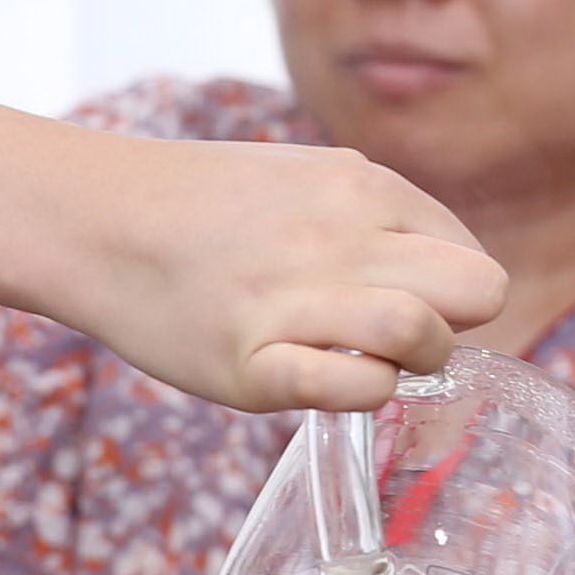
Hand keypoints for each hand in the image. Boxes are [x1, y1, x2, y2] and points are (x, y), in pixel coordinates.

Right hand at [53, 135, 506, 412]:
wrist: (96, 219)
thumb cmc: (207, 209)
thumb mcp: (308, 179)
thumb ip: (378, 219)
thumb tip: (446, 276)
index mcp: (363, 186)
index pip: (475, 258)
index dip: (454, 297)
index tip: (410, 308)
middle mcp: (340, 235)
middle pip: (478, 292)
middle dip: (455, 329)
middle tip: (401, 344)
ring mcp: (295, 297)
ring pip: (421, 333)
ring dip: (411, 363)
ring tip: (364, 362)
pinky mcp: (251, 363)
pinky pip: (349, 390)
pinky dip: (358, 396)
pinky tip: (320, 380)